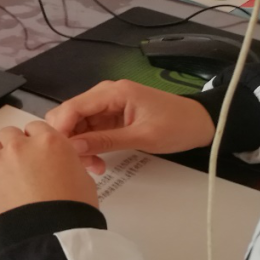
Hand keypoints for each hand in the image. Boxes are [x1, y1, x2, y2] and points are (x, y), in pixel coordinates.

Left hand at [0, 121, 97, 227]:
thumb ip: (66, 161)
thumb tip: (59, 162)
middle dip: (15, 148)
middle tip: (22, 169)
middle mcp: (19, 145)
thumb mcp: (83, 179)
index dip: (36, 142)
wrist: (50, 236)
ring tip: (5, 181)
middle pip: (10, 134)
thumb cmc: (73, 210)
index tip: (37, 155)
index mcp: (48, 140)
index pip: (35, 128)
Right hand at [46, 80, 215, 173]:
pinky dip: (89, 145)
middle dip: (69, 139)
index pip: (74, 106)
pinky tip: (97, 161)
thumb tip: (74, 148)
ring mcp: (108, 106)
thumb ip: (106, 141)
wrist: (201, 123)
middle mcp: (106, 94)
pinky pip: (90, 129)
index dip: (61, 128)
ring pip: (79, 124)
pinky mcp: (112, 117)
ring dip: (79, 145)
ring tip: (93, 167)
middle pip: (72, 114)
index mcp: (113, 92)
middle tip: (80, 164)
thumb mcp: (142, 137)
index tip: (58, 152)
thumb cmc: (176, 126)